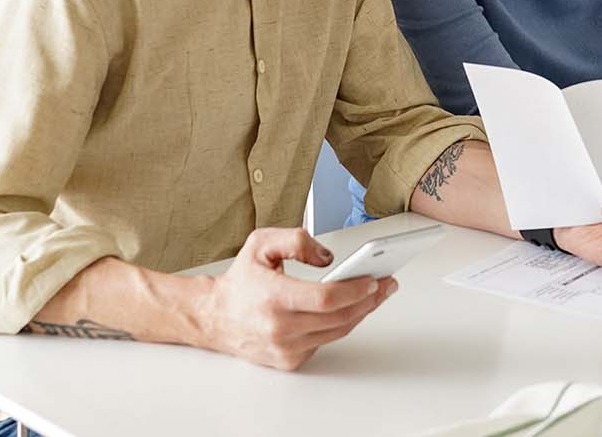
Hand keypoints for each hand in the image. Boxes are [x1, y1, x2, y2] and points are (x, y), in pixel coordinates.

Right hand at [197, 227, 394, 369]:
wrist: (215, 317)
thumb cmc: (240, 281)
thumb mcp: (261, 244)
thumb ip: (296, 240)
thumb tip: (329, 257)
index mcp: (272, 298)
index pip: (325, 298)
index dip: (355, 289)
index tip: (373, 279)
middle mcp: (279, 328)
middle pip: (339, 318)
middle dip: (369, 300)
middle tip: (386, 284)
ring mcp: (285, 348)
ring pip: (337, 332)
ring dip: (362, 313)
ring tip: (376, 294)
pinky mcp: (290, 360)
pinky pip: (326, 341)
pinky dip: (341, 325)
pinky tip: (352, 309)